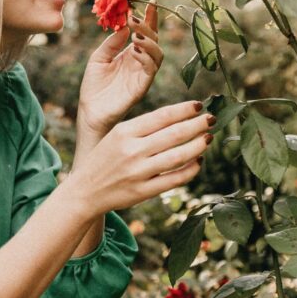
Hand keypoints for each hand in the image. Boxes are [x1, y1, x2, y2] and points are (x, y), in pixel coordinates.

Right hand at [68, 100, 213, 214]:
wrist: (84, 191)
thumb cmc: (104, 159)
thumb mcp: (116, 136)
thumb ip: (143, 128)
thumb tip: (179, 118)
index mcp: (124, 132)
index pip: (162, 116)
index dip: (185, 110)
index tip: (200, 106)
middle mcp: (132, 151)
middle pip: (174, 134)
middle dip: (198, 124)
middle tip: (212, 119)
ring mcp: (138, 172)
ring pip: (179, 156)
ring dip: (198, 145)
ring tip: (208, 138)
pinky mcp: (143, 191)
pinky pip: (175, 179)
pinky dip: (191, 170)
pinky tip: (198, 162)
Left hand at [77, 2, 162, 136]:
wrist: (90, 112)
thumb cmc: (94, 86)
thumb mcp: (99, 57)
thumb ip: (112, 42)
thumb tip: (125, 24)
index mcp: (131, 54)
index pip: (145, 32)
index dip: (149, 18)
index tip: (149, 2)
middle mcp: (140, 63)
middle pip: (154, 40)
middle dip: (147, 27)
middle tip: (134, 18)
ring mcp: (143, 75)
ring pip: (158, 54)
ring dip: (149, 41)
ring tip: (136, 34)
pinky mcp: (142, 87)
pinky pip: (151, 70)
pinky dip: (147, 57)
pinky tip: (136, 50)